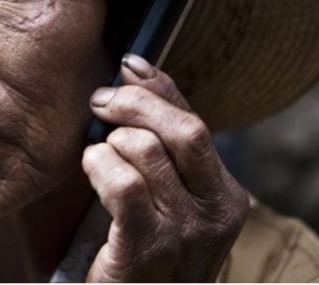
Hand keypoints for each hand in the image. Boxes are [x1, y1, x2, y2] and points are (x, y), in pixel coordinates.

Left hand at [82, 54, 248, 281]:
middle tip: (100, 101)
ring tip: (99, 157)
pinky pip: (122, 183)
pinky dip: (99, 166)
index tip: (130, 64)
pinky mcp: (148, 247)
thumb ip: (161, 147)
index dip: (160, 86)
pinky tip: (93, 173)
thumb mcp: (169, 201)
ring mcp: (186, 232)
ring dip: (109, 142)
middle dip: (135, 103)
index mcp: (226, 196)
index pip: (196, 122)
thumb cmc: (147, 253)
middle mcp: (216, 213)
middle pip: (183, 129)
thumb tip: (134, 75)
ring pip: (145, 150)